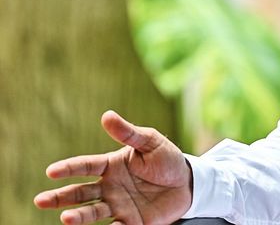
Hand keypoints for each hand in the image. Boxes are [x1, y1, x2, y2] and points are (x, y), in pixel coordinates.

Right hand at [34, 110, 192, 224]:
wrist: (188, 182)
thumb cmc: (167, 159)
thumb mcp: (150, 141)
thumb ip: (129, 133)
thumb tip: (106, 115)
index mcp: (111, 166)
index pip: (85, 166)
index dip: (68, 168)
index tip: (51, 172)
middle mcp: (109, 187)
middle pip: (79, 193)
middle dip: (59, 198)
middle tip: (40, 201)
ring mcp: (118, 205)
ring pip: (92, 212)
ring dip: (78, 216)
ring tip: (66, 218)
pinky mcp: (132, 221)